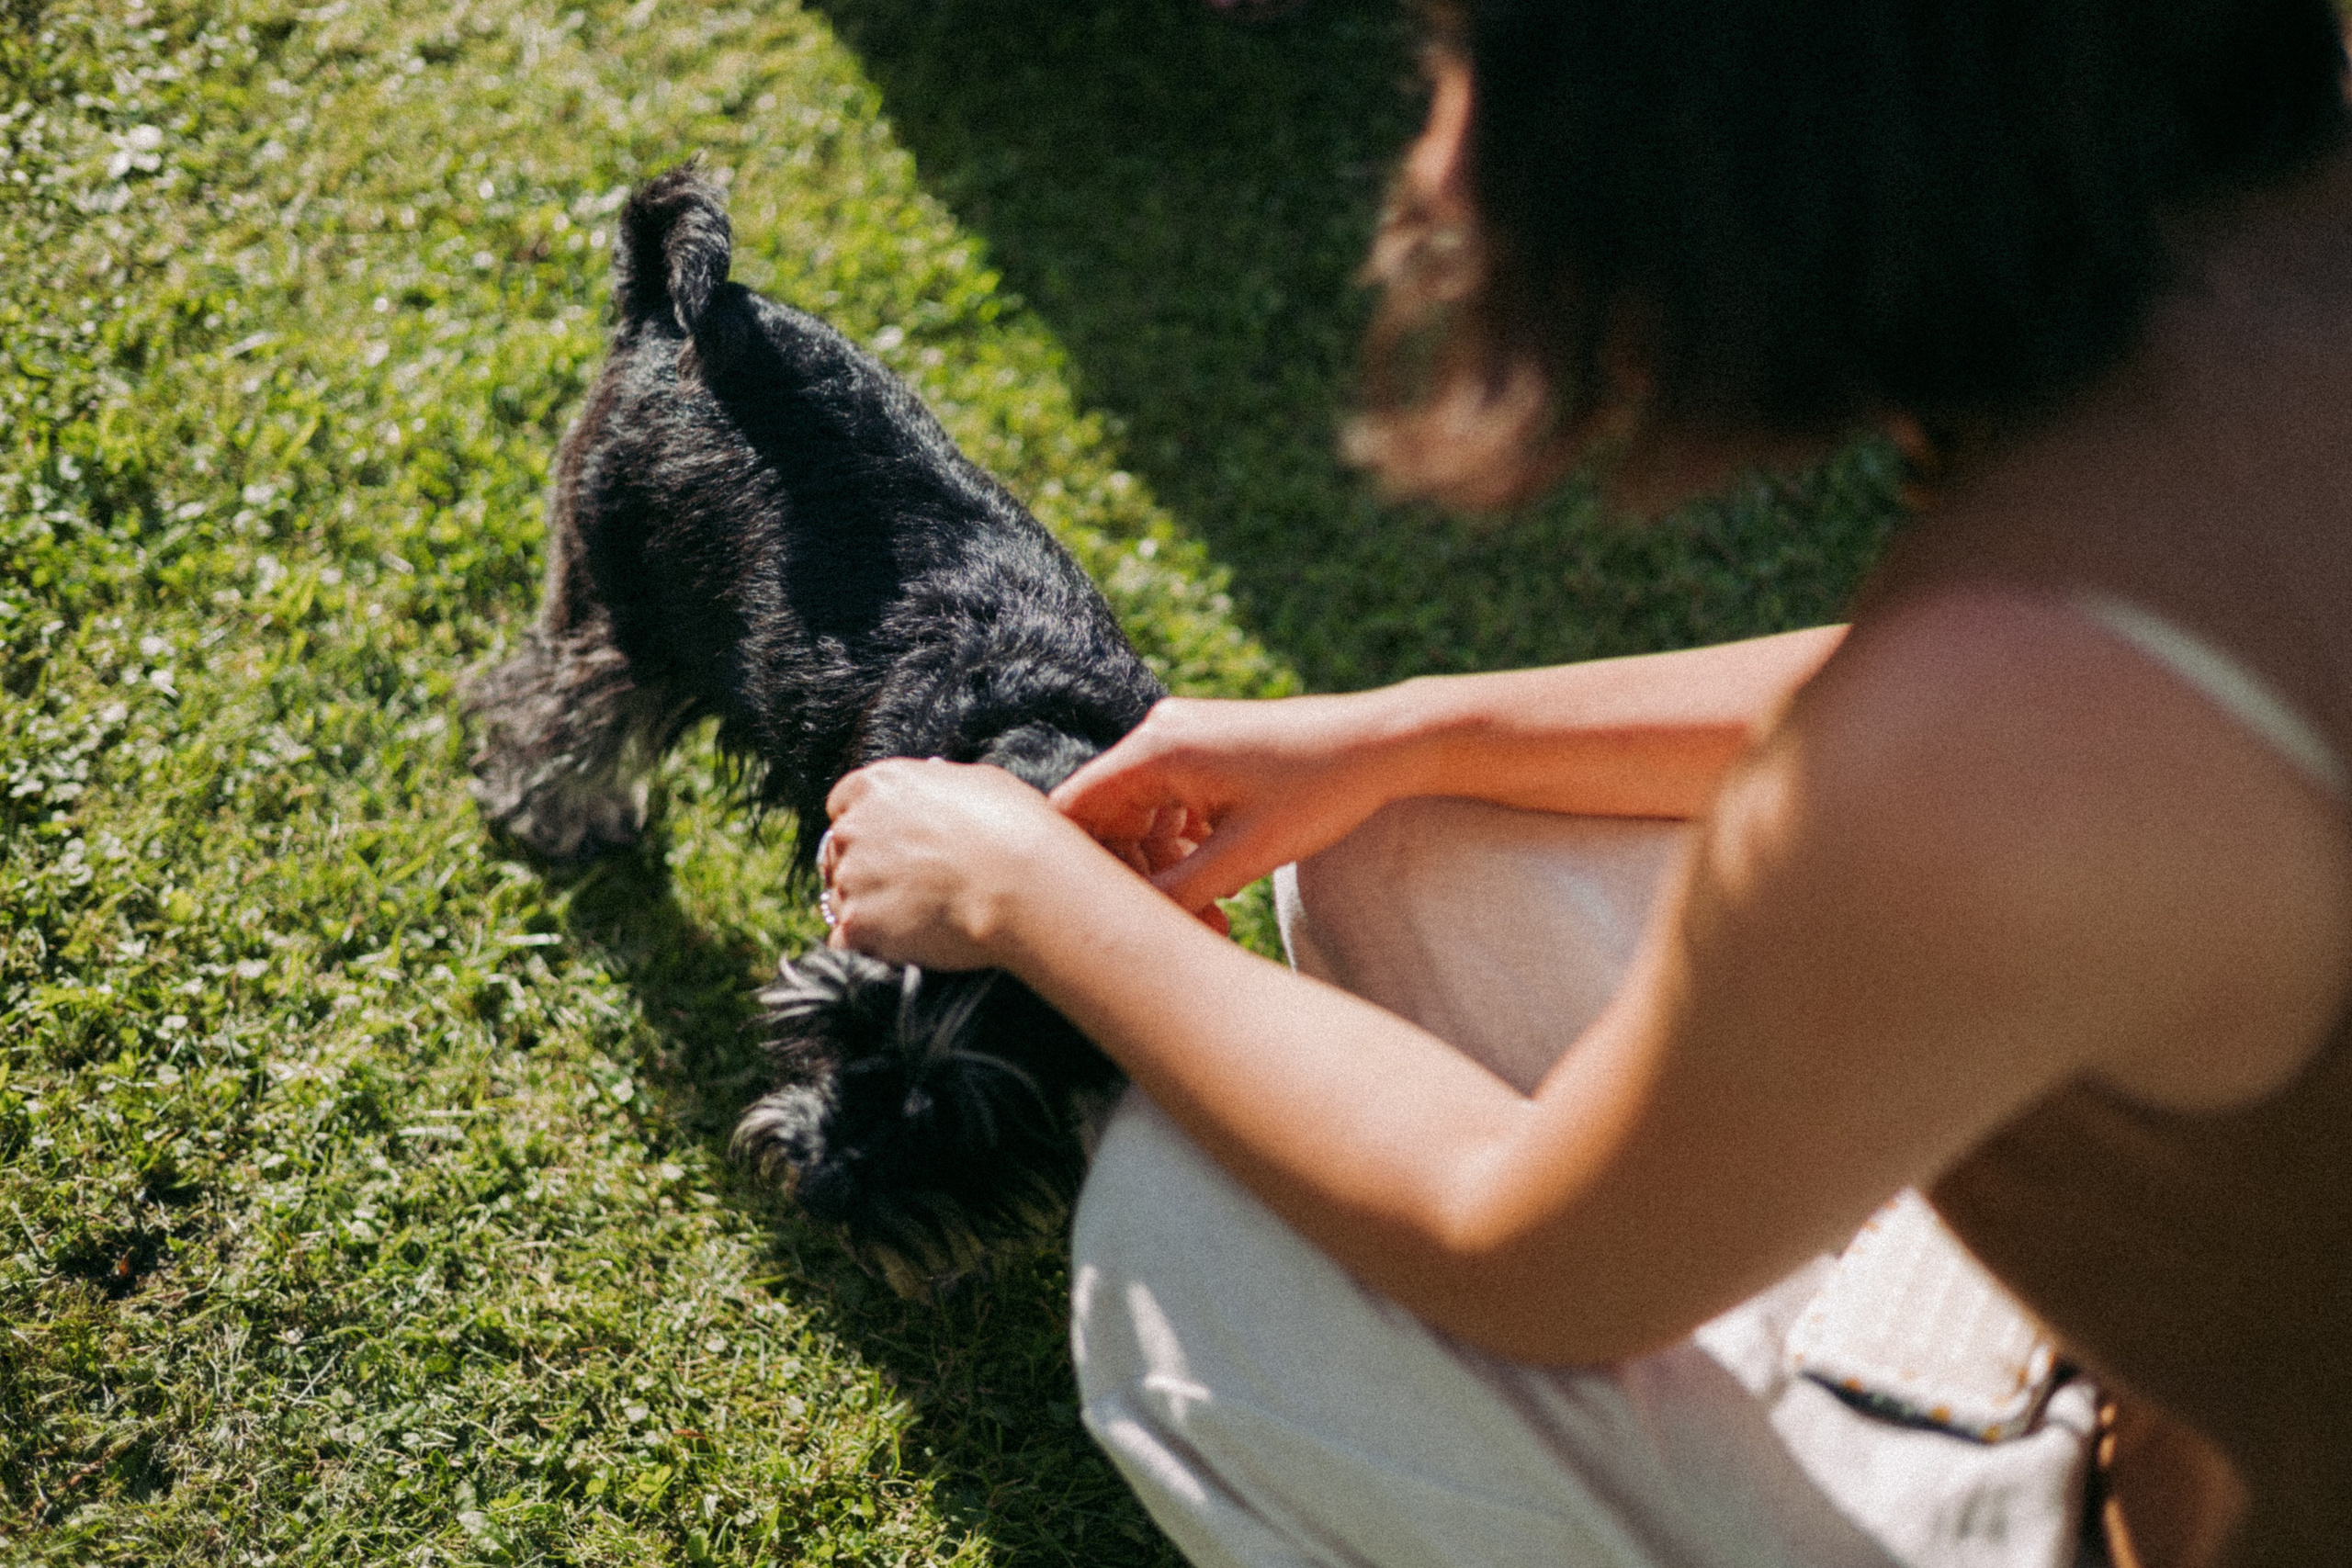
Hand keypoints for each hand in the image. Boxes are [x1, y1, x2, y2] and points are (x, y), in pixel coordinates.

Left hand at [822, 758, 1115, 969]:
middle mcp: (853, 828)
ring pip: (842, 897)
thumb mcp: (976, 783)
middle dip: (866, 865)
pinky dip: (869, 946)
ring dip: (868, 906)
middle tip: (907, 883)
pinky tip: (903, 943)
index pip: (844, 803)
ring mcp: (852, 879)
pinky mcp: (858, 927)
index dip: (869, 825)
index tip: (889, 841)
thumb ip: (935, 789)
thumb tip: (931, 798)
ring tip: (915, 916)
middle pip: (840, 850)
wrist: (1022, 886)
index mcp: (877, 786)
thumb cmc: (1013, 831)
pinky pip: (846, 941)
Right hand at [1049, 692, 1423, 916]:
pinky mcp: (1207, 746)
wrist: (1383, 743)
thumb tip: (1124, 926)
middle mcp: (1160, 732)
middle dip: (1135, 876)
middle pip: (1108, 816)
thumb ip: (1174, 892)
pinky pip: (1171, 801)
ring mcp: (1184, 735)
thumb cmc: (1320, 792)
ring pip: (1143, 814)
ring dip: (1165, 867)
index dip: (1081, 866)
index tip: (1103, 914)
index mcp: (1157, 750)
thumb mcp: (1243, 857)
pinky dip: (1185, 843)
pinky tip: (1220, 881)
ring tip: (1212, 914)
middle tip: (1178, 926)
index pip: (1075, 809)